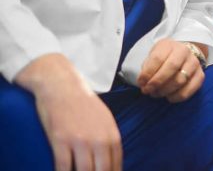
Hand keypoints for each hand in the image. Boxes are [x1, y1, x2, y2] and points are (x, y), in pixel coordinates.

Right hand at [15, 54, 122, 170]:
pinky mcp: (60, 140)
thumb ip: (110, 140)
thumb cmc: (83, 104)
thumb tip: (112, 161)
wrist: (62, 86)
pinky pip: (62, 167)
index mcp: (112, 136)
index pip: (115, 166)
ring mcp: (80, 141)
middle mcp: (99, 140)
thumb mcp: (105, 120)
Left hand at [136, 39, 204, 101]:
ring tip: (156, 94)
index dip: (147, 73)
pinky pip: (189, 90)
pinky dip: (177, 97)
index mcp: (169, 45)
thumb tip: (143, 83)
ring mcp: (194, 63)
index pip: (158, 58)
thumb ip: (147, 67)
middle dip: (157, 82)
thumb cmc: (164, 57)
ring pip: (180, 80)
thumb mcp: (154, 55)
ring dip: (165, 91)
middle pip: (170, 68)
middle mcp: (185, 52)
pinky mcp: (200, 76)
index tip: (140, 83)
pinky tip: (169, 97)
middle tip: (147, 91)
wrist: (184, 54)